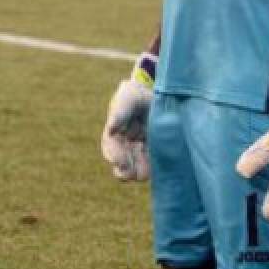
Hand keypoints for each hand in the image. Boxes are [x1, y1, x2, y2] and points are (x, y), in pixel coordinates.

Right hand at [100, 53, 155, 180]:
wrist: (157, 93)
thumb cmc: (137, 95)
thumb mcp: (129, 99)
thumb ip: (120, 112)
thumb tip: (110, 128)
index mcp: (115, 133)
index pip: (111, 149)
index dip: (114, 157)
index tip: (119, 162)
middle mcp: (125, 144)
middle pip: (122, 164)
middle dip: (125, 171)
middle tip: (130, 175)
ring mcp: (139, 149)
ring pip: (136, 168)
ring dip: (139, 172)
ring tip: (145, 174)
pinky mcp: (153, 151)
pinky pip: (151, 164)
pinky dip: (153, 169)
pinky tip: (158, 169)